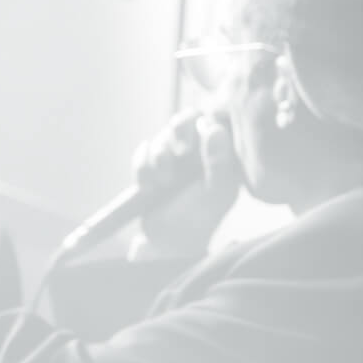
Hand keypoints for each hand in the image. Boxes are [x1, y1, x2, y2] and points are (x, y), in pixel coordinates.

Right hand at [130, 108, 241, 258]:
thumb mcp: (215, 193)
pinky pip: (142, 151)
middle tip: (178, 152)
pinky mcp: (152, 165)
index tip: (192, 145)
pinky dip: (142, 167)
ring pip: (161, 136)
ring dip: (158, 157)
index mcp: (221, 156)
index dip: (198, 125)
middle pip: (184, 120)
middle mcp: (198, 152)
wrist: (166, 241)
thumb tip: (214, 128)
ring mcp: (174, 158)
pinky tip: (148, 186)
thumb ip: (219, 163)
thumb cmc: (199, 219)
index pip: (211, 121)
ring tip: (163, 182)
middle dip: (176, 134)